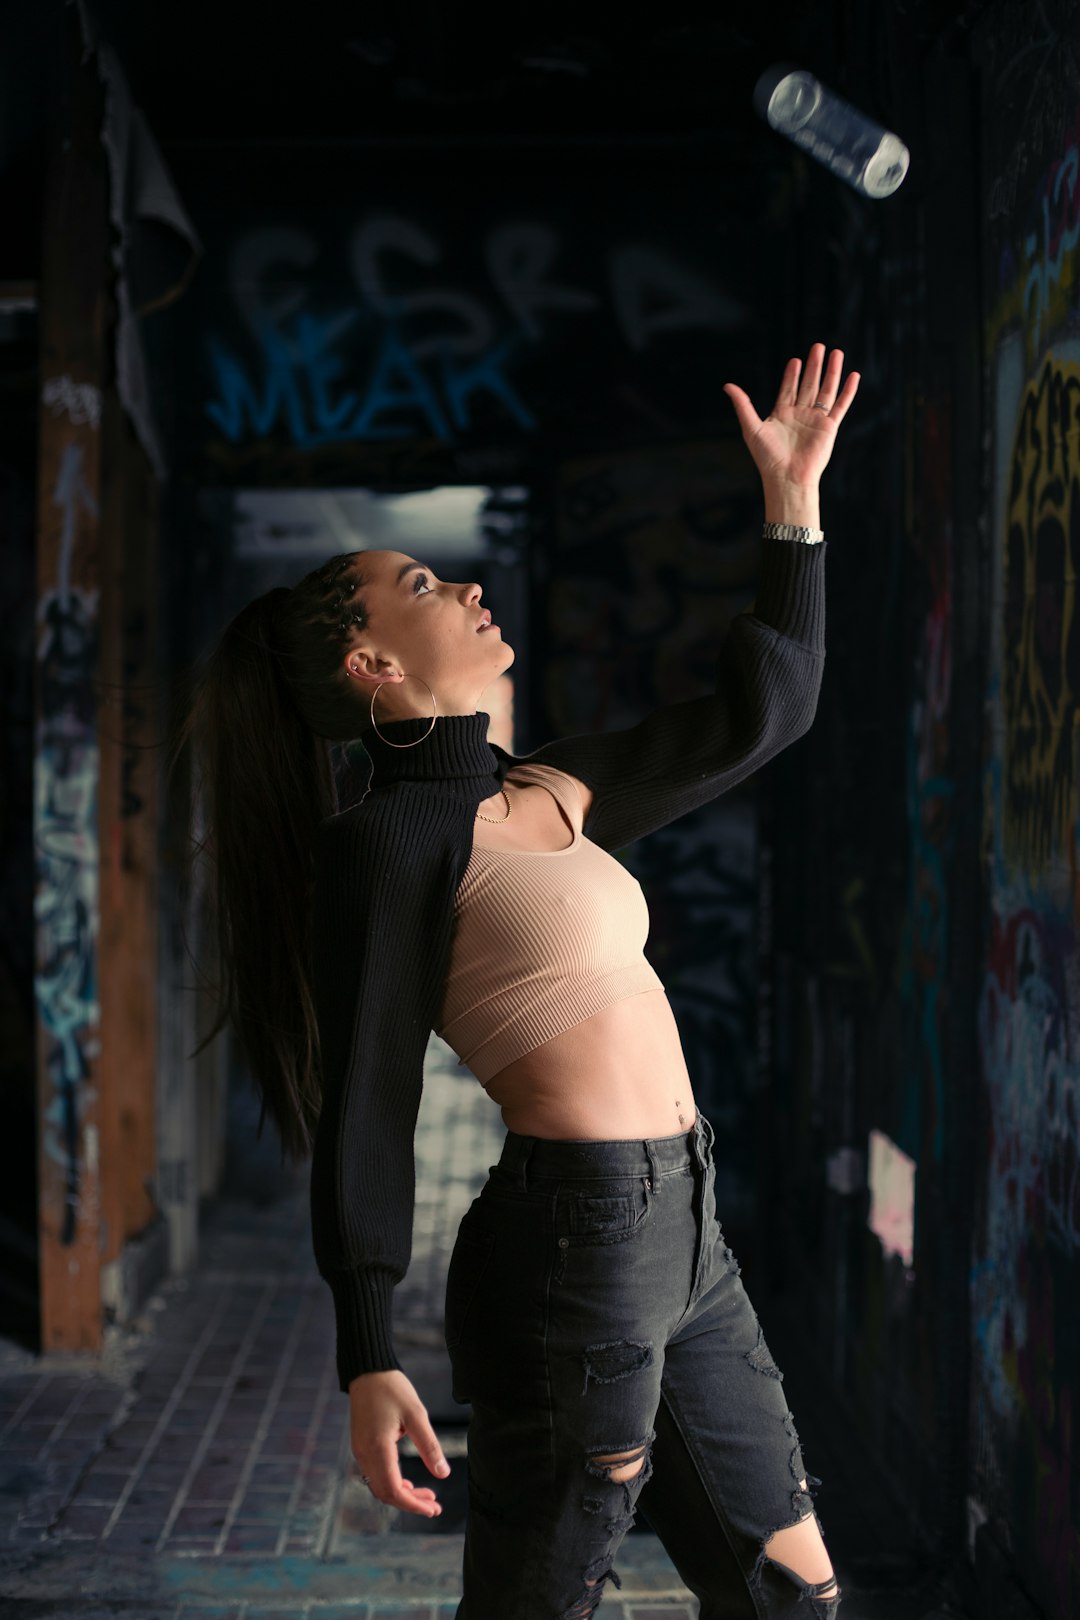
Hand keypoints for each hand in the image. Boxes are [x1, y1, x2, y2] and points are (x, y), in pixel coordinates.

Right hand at [348, 1368, 449, 1517]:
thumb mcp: (417, 1414)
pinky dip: (392, 1483)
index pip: (394, 1490)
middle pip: (386, 1493)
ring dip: (402, 1494)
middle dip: (410, 1503)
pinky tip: (409, 1482)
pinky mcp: (361, 1446)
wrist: (367, 1370)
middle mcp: (364, 1454)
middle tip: (434, 1506)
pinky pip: (375, 1474)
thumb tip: (443, 1474)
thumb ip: (429, 1446)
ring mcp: (360, 1451)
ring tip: (426, 1495)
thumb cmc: (392, 1389)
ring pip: (379, 1486)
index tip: (433, 1509)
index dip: (414, 1504)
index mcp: (378, 1448)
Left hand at [723, 342, 859, 488]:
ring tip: (836, 353)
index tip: (795, 360)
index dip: (792, 375)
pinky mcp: (829, 427)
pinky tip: (854, 376)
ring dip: (832, 372)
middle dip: (814, 366)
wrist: (787, 477)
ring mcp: (816, 420)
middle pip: (809, 385)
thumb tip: (728, 386)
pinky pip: (841, 405)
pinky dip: (848, 391)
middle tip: (818, 346)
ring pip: (826, 390)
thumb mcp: (752, 427)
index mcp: (782, 414)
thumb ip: (743, 405)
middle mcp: (800, 415)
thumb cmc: (768, 458)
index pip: (789, 389)